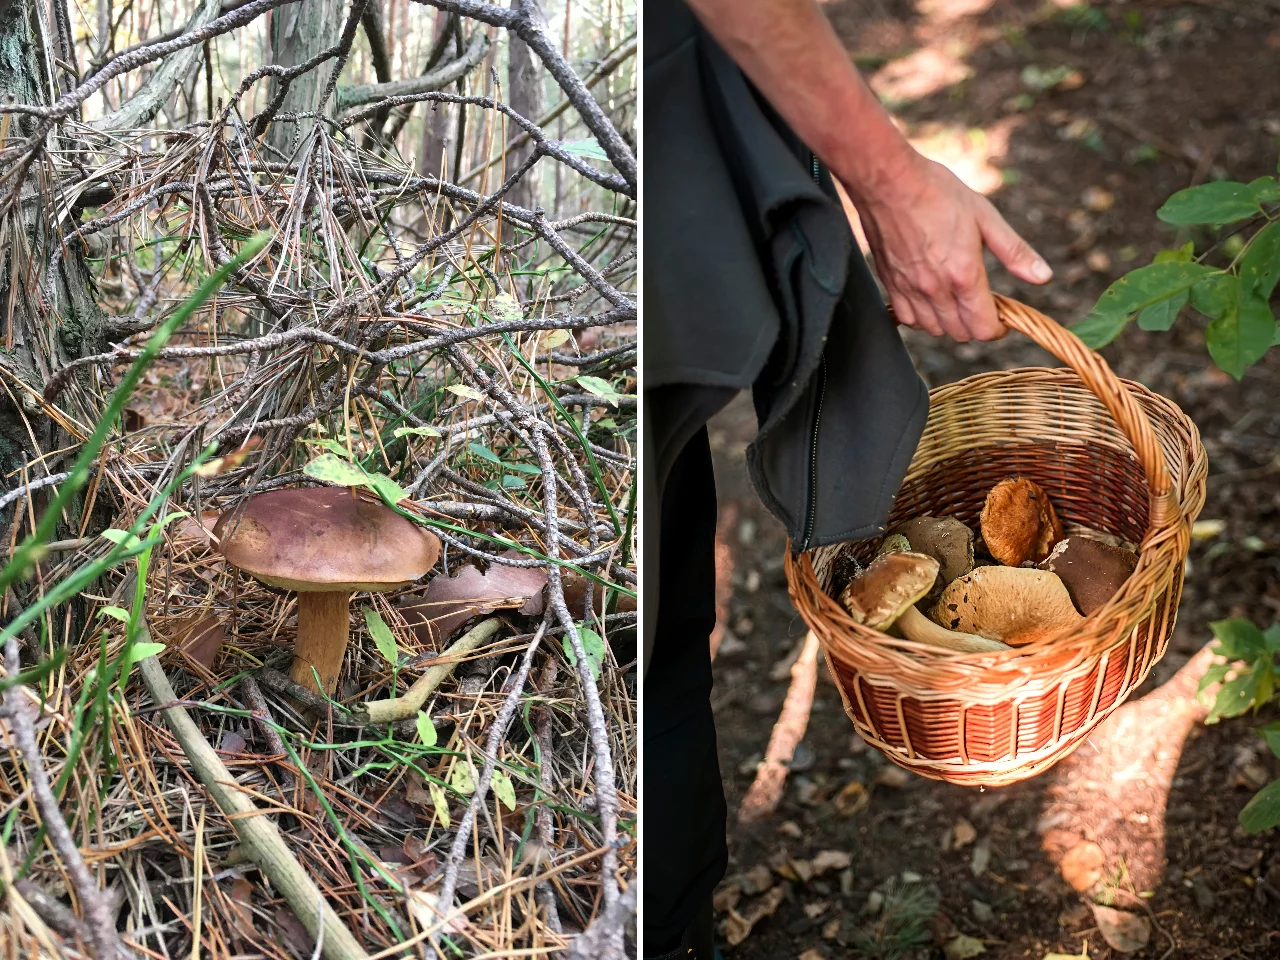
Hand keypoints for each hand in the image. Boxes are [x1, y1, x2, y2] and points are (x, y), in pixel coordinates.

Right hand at [847, 154, 1052, 341]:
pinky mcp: (890, 284)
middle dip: (975, 324)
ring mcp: (910, 289)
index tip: (1000, 316)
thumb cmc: (937, 193)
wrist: (888, 181)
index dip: (997, 328)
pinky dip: (921, 317)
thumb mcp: (985, 216)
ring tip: (955, 299)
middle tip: (980, 303)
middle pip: (960, 333)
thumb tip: (1044, 277)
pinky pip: (907, 319)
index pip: (983, 328)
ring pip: (933, 329)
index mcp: (964, 274)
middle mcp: (935, 289)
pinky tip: (929, 298)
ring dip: (948, 322)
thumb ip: (1014, 252)